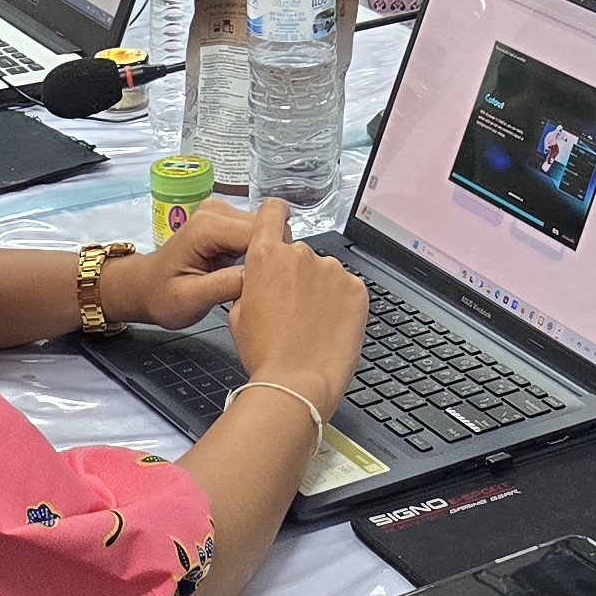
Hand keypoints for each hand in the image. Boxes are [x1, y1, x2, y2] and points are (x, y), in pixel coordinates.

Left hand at [116, 199, 256, 326]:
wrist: (147, 288)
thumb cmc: (162, 295)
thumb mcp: (189, 299)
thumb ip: (223, 286)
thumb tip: (257, 277)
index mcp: (207, 227)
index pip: (259, 233)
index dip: (270, 260)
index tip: (268, 286)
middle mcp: (217, 211)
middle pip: (266, 229)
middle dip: (269, 259)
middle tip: (256, 289)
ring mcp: (223, 215)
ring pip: (266, 232)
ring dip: (264, 259)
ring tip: (249, 284)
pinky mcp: (230, 224)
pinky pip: (258, 236)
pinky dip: (259, 257)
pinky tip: (246, 276)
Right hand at [226, 199, 365, 411]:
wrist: (297, 383)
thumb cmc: (264, 354)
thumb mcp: (239, 314)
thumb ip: (252, 284)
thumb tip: (263, 281)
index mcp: (265, 256)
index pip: (272, 211)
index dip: (275, 215)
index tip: (280, 221)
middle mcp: (300, 254)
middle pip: (299, 253)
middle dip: (297, 274)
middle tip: (293, 308)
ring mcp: (332, 270)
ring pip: (324, 272)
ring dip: (320, 289)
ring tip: (313, 324)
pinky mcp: (356, 288)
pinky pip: (347, 288)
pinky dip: (341, 303)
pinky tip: (331, 327)